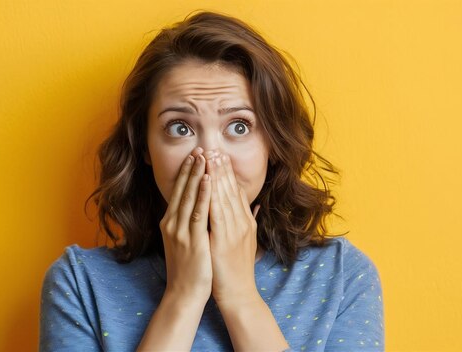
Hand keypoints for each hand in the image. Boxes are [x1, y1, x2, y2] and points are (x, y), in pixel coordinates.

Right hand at [159, 147, 212, 301]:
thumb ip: (189, 223)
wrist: (184, 293)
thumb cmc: (190, 269)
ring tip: (203, 156)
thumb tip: (196, 207)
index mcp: (170, 223)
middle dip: (191, 167)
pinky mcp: (192, 239)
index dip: (187, 172)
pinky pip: (198, 212)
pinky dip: (202, 194)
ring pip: (189, 196)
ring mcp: (180, 231)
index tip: (195, 155)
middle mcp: (172, 223)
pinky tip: (207, 180)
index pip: (178, 192)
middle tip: (199, 147)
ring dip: (196, 174)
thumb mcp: (185, 241)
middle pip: (182, 189)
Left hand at [206, 153, 260, 304]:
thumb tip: (255, 206)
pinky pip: (216, 211)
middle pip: (231, 190)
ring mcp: (233, 229)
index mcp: (246, 222)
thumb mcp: (247, 242)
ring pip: (223, 196)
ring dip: (216, 175)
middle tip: (214, 148)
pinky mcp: (223, 238)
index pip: (236, 192)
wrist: (238, 293)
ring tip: (209, 157)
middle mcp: (242, 222)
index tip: (221, 156)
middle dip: (221, 168)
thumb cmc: (237, 270)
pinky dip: (211, 194)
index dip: (228, 174)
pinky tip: (206, 182)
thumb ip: (251, 222)